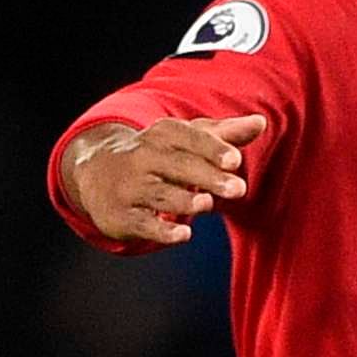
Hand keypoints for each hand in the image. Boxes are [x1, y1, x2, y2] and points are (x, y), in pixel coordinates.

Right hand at [66, 115, 267, 247]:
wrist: (95, 172)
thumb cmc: (155, 155)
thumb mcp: (184, 140)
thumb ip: (223, 134)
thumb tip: (261, 122)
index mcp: (162, 135)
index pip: (188, 138)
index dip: (211, 148)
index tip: (235, 160)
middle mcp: (143, 158)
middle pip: (177, 166)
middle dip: (207, 176)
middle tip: (239, 189)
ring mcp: (130, 188)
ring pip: (159, 193)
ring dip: (183, 199)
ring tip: (207, 204)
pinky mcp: (122, 216)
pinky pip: (142, 223)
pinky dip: (161, 230)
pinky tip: (184, 234)